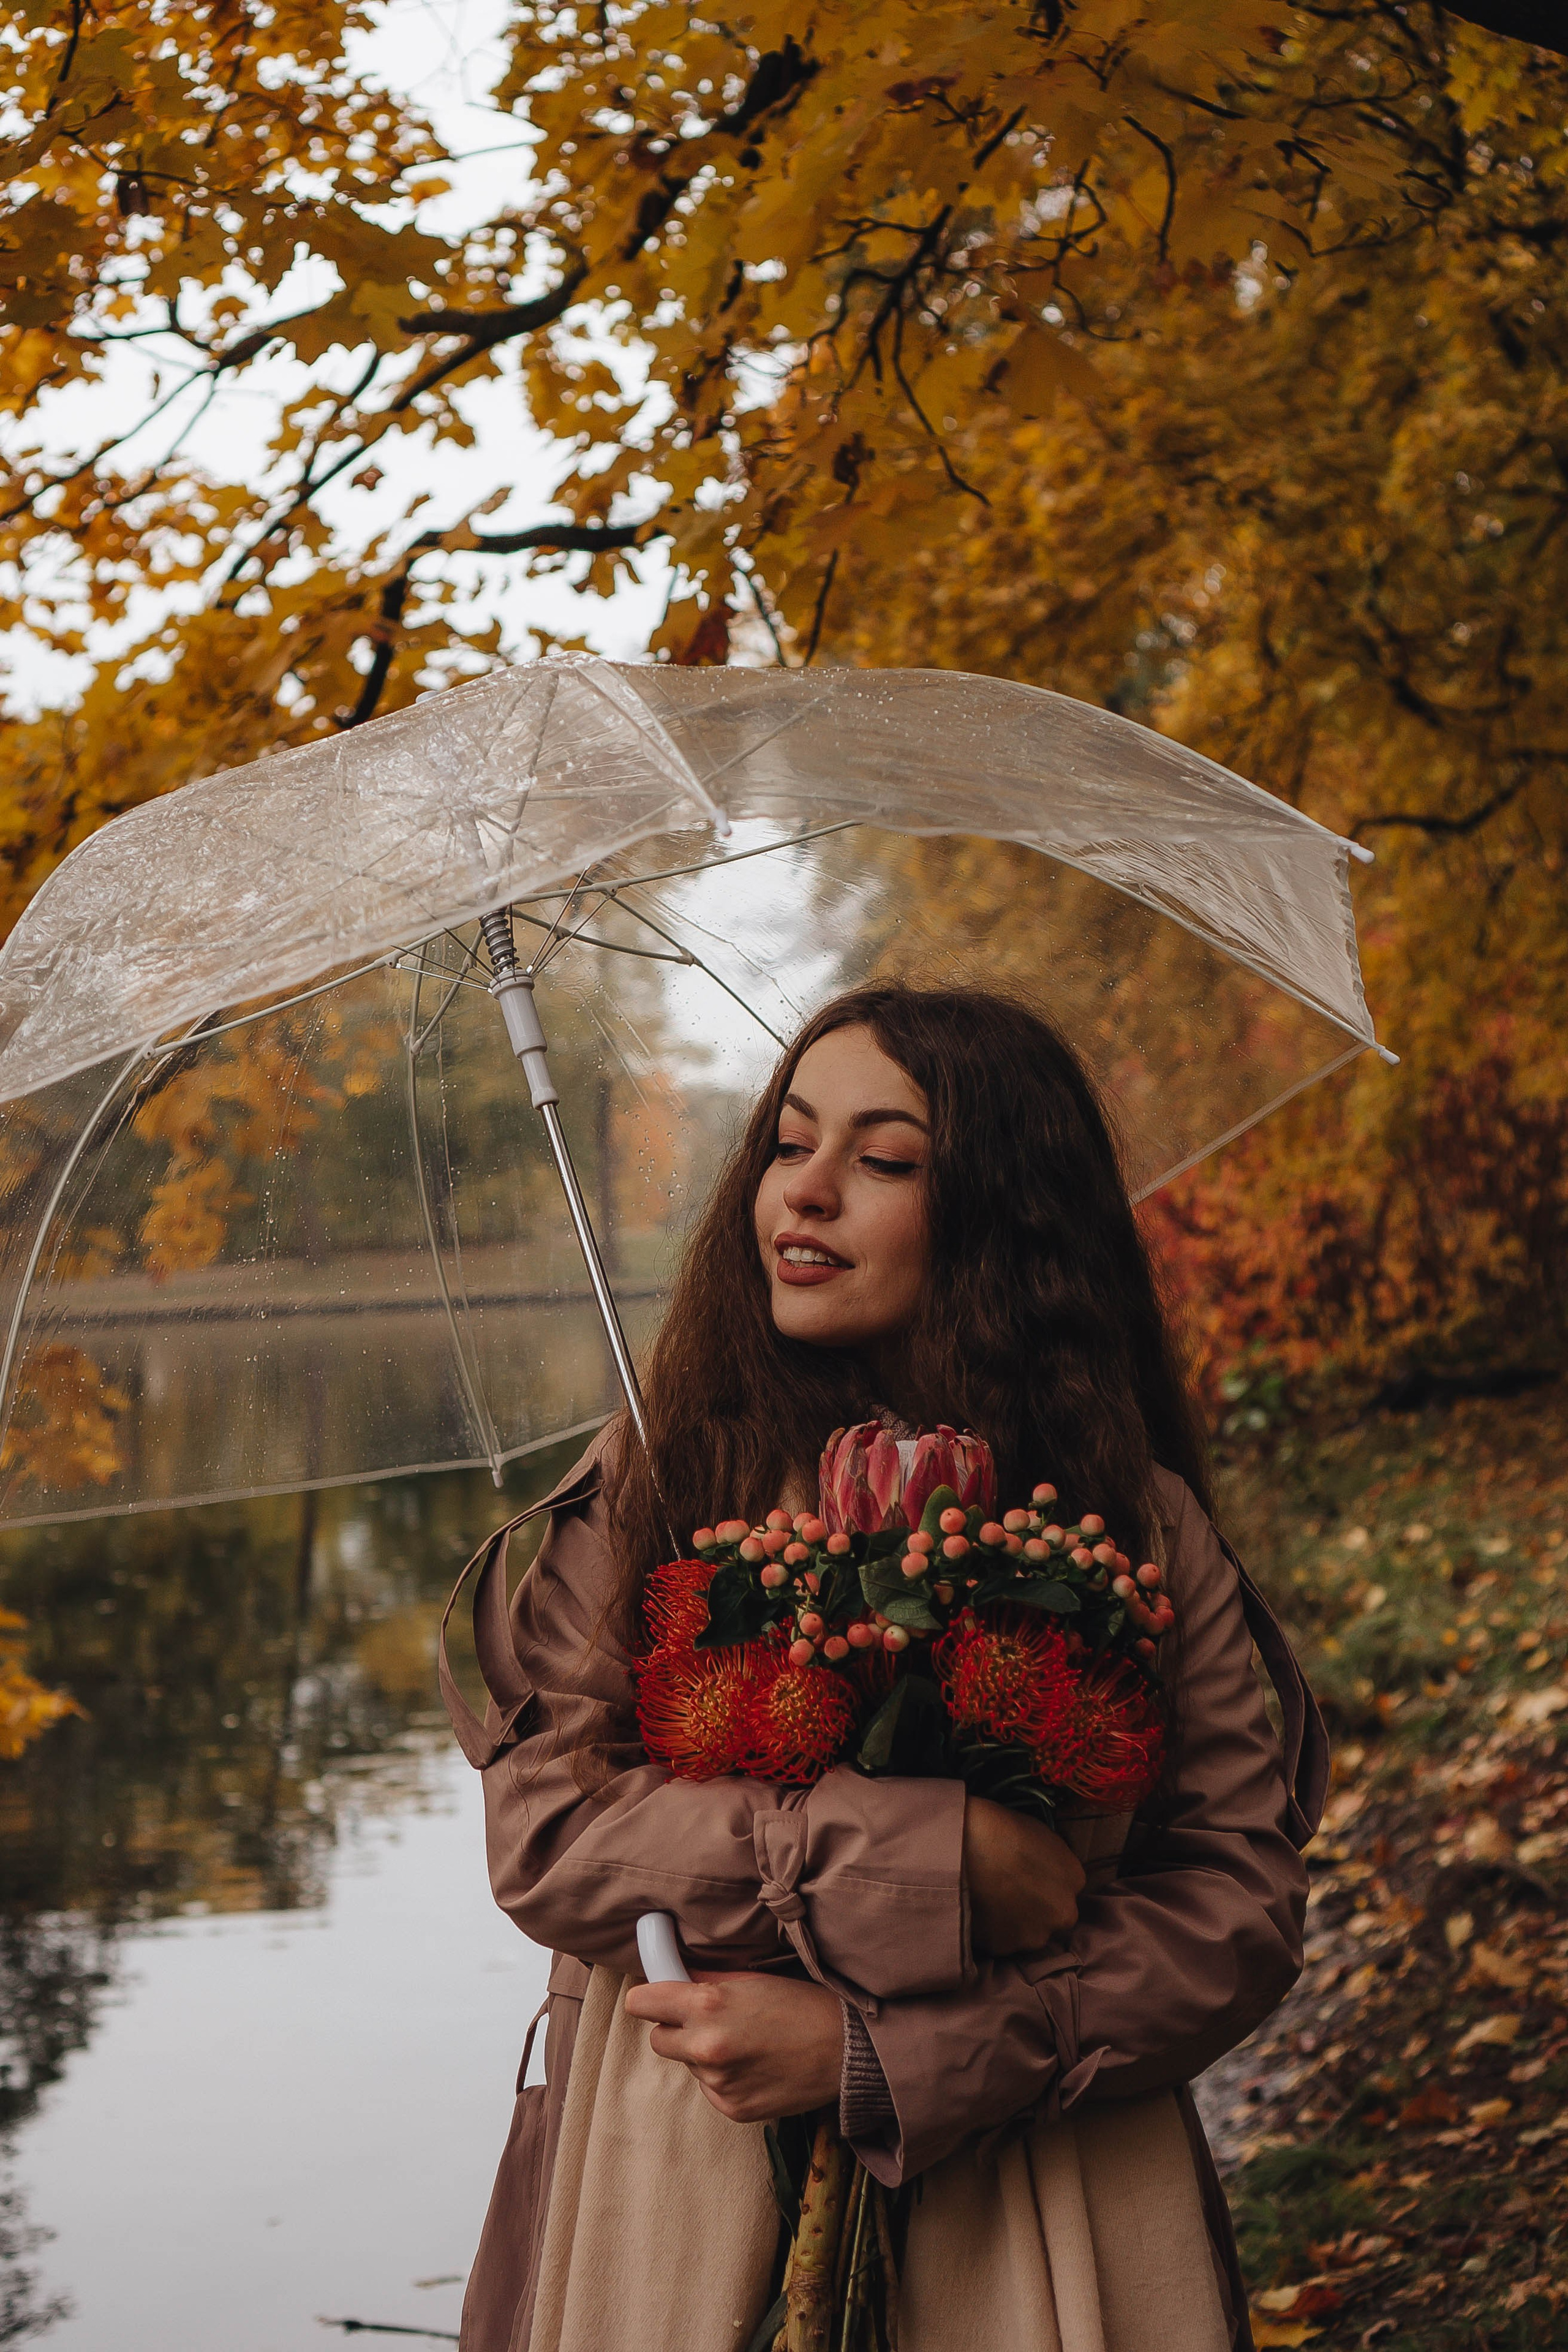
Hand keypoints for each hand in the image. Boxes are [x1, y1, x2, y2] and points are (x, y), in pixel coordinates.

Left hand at [623, 1971, 842, 2123]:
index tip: (653, 1999)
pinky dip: (724, 2079)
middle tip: (707, 2021)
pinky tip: (755, 2067)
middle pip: (658, 2040)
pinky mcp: (732, 2109)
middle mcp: (705, 2048)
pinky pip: (711, 2089)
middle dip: (675, 2030)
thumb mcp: (751, 1980)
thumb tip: (676, 1978)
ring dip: (704, 2056)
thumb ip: (707, 1981)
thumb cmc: (802, 2005)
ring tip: (746, 2044)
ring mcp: (718, 2083)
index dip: (648, 1999)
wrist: (845, 2050)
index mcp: (707, 2006)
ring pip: (688, 2066)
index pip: (641, 2003)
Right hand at [963, 1794, 1084, 1957]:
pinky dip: (992, 1931)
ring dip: (1015, 1923)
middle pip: (1052, 1916)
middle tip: (1009, 1892)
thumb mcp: (1043, 1836)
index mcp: (1074, 1880)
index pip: (1066, 1889)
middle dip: (1036, 1909)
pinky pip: (1001, 1941)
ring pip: (1028, 1933)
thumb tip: (1047, 1873)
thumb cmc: (1001, 1829)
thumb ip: (1053, 1863)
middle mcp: (1062, 1913)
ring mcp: (1034, 1934)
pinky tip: (979, 1910)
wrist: (964, 1845)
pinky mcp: (1005, 1947)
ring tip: (991, 1901)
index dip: (1046, 1884)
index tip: (1028, 1879)